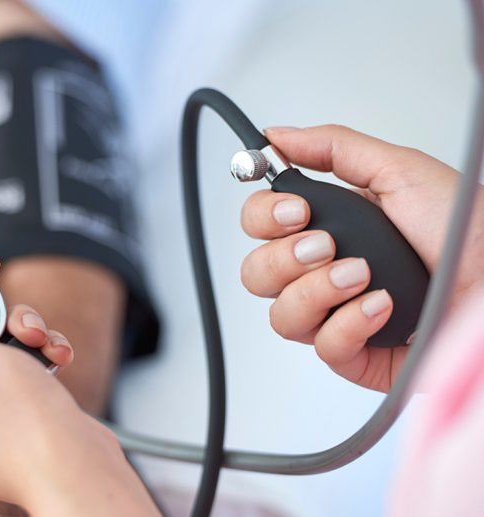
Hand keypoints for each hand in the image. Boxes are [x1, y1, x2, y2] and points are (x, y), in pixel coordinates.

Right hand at [240, 125, 483, 391]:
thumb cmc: (463, 229)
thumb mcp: (398, 171)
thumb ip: (332, 148)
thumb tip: (275, 137)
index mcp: (327, 225)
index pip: (258, 225)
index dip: (264, 218)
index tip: (297, 210)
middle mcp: (322, 272)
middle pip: (255, 274)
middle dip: (284, 258)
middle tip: (327, 245)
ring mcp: (335, 314)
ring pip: (281, 316)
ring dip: (317, 291)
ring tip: (361, 275)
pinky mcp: (356, 354)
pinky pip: (323, 347)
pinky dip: (350, 324)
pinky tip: (382, 306)